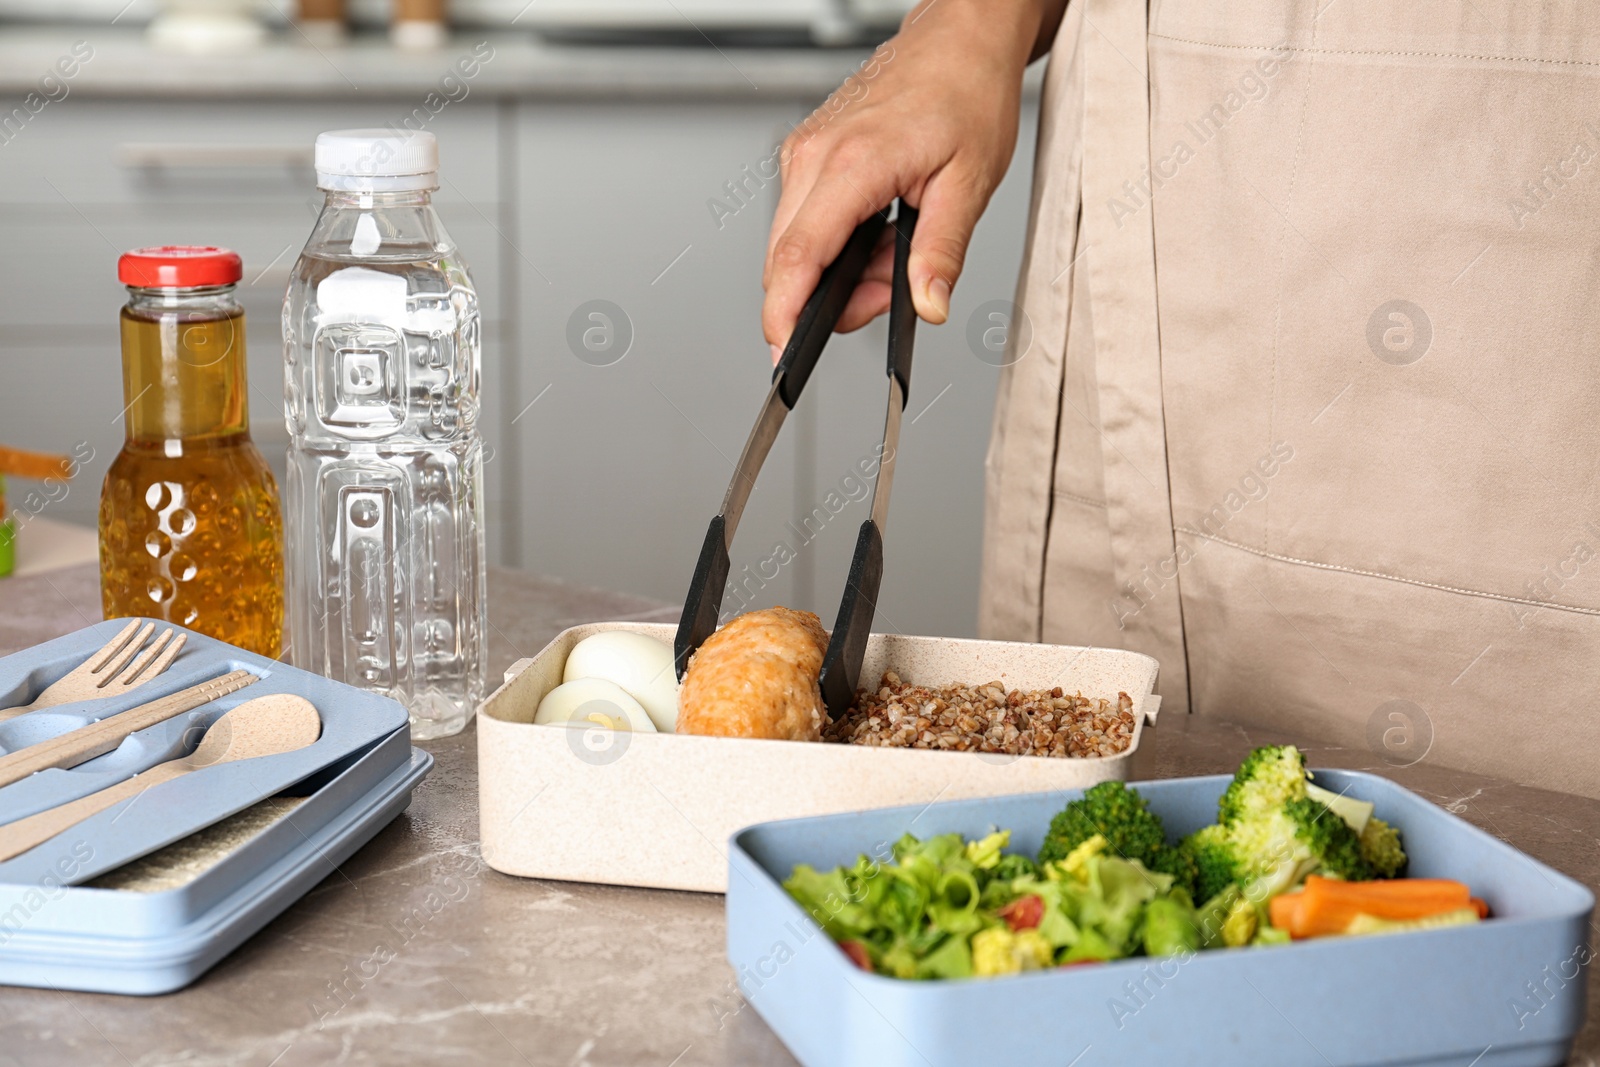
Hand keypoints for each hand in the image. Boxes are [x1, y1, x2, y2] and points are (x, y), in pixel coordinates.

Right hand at [762, 0, 1061, 359]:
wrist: (959, 40)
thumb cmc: (966, 94)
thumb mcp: (970, 184)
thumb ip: (942, 253)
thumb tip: (927, 305)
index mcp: (852, 164)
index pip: (798, 257)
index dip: (785, 315)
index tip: (786, 354)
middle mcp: (814, 155)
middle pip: (786, 261)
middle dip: (829, 300)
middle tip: (890, 292)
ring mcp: (804, 153)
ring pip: (793, 246)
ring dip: (837, 272)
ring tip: (896, 253)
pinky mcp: (806, 155)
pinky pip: (802, 222)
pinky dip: (836, 246)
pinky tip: (878, 232)